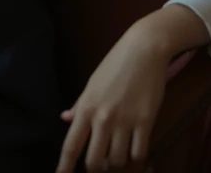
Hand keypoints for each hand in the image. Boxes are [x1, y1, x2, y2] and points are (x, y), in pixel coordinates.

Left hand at [54, 24, 169, 172]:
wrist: (144, 48)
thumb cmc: (116, 63)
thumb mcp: (93, 82)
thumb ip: (80, 105)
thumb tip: (65, 118)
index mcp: (87, 107)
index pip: (71, 145)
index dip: (64, 167)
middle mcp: (103, 117)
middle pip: (95, 161)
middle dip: (97, 168)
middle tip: (102, 162)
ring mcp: (125, 120)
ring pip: (118, 161)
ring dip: (118, 162)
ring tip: (120, 153)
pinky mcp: (146, 121)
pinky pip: (139, 153)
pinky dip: (137, 157)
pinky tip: (136, 149)